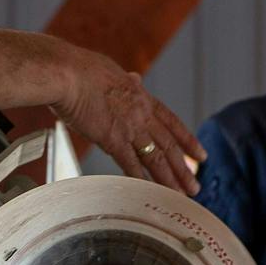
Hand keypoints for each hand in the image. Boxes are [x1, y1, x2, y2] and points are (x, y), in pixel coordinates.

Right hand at [49, 51, 203, 194]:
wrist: (65, 72)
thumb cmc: (78, 69)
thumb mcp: (111, 71)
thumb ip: (126, 81)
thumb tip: (136, 78)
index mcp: (141, 96)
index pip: (171, 122)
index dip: (187, 140)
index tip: (200, 155)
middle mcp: (141, 113)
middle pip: (169, 145)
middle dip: (184, 168)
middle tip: (195, 186)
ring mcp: (128, 127)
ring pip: (156, 158)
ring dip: (170, 179)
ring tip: (181, 195)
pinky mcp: (112, 139)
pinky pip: (130, 164)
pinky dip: (141, 179)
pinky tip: (150, 191)